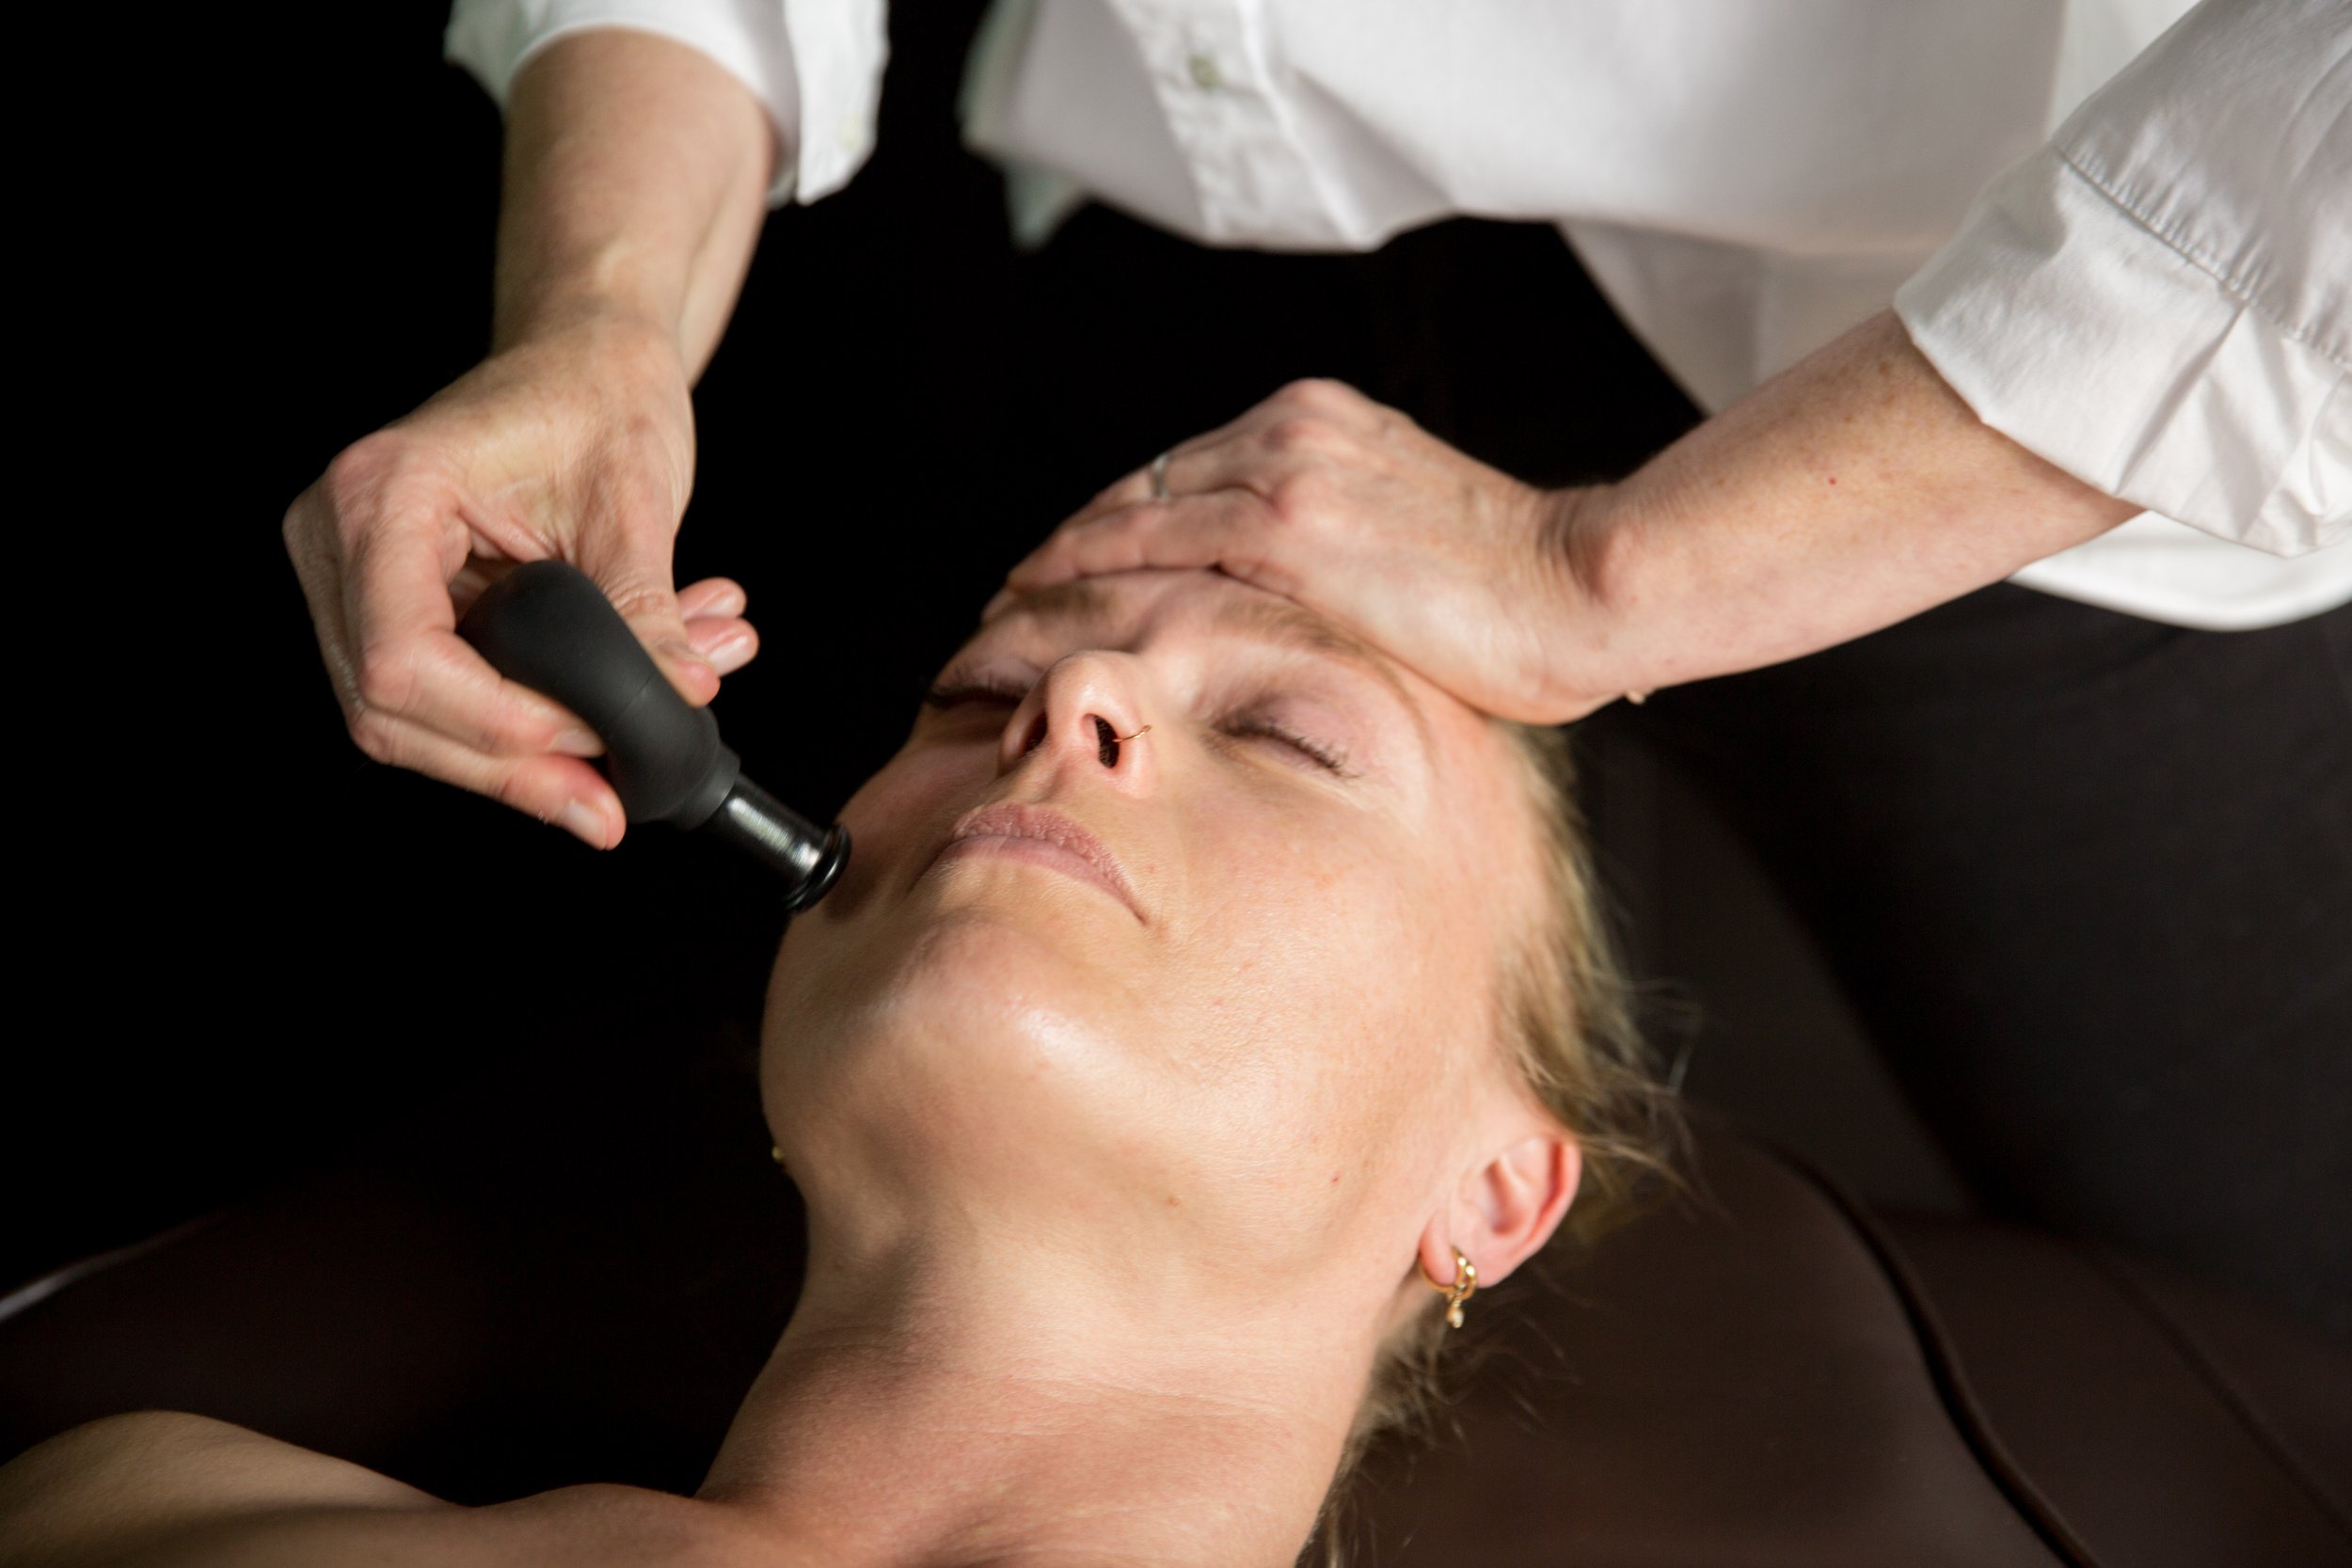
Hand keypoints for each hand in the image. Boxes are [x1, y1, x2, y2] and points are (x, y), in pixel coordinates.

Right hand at [282, 311, 758, 846]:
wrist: (587, 354)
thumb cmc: (599, 393)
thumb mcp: (637, 500)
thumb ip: (646, 610)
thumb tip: (678, 696)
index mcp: (385, 490)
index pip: (402, 657)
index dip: (497, 724)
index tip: (593, 743)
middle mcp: (341, 535)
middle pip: (390, 710)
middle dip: (512, 767)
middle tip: (608, 805)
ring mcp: (350, 575)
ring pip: (410, 723)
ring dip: (526, 755)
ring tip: (633, 747)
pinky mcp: (391, 604)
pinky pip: (440, 697)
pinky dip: (526, 722)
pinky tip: (607, 716)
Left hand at [1000, 380, 1603, 723]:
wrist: (1584, 586)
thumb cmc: (1526, 595)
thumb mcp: (1417, 549)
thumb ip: (1347, 556)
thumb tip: (1318, 617)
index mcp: (1323, 425)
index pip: (1186, 472)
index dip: (1117, 524)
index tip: (1069, 571)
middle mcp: (1290, 429)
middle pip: (1141, 483)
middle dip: (1069, 545)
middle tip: (1007, 600)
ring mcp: (1281, 469)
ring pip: (1125, 509)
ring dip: (1050, 564)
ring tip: (995, 617)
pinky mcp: (1280, 524)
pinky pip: (1144, 543)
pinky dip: (1074, 573)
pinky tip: (1029, 609)